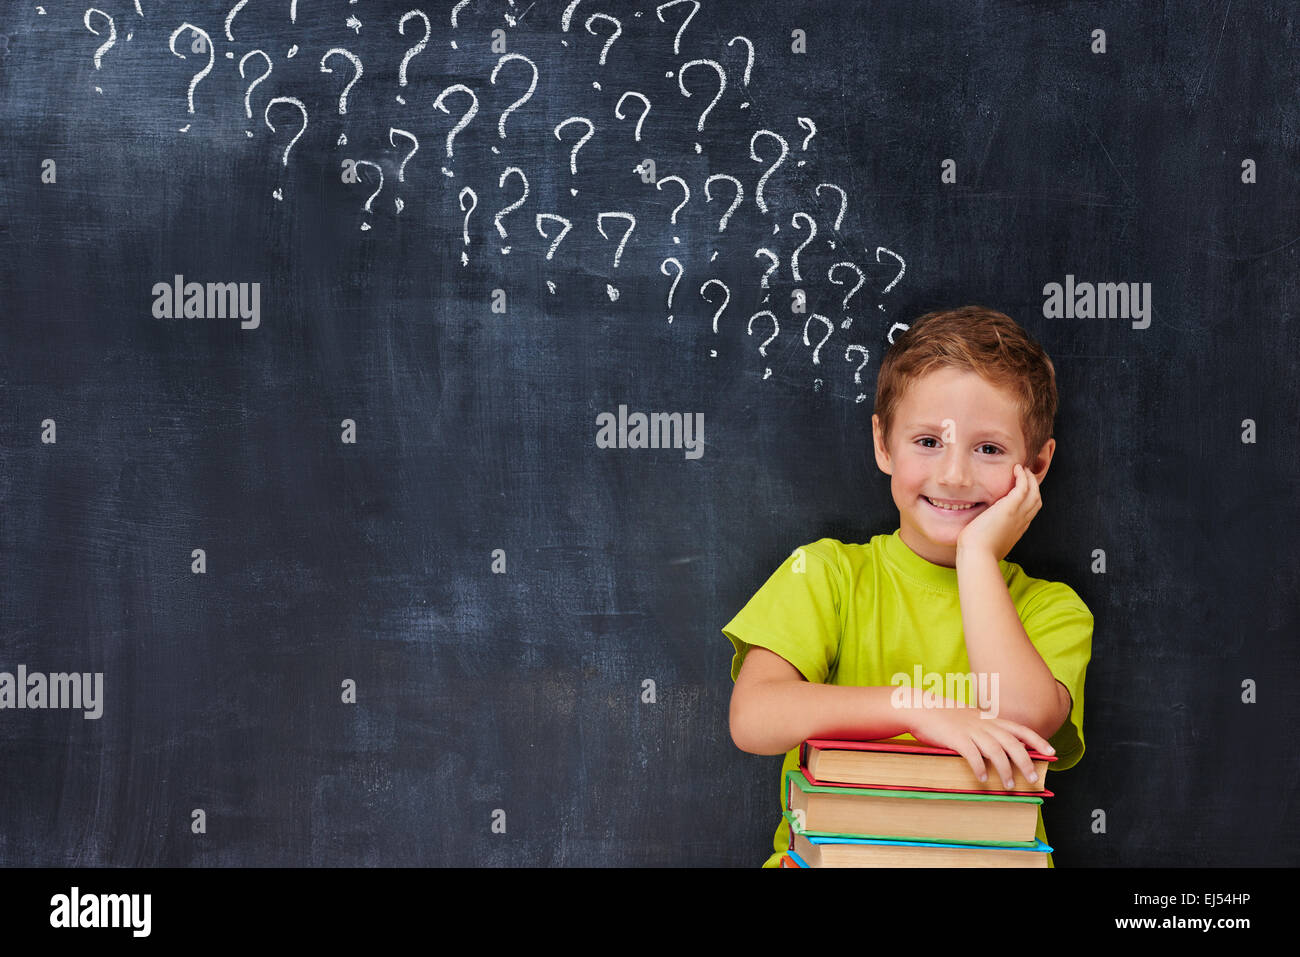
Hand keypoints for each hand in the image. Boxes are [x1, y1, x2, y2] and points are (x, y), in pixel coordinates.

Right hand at [900, 690, 1054, 788]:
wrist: (921, 707)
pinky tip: (982, 779)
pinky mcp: (956, 738)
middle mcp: (983, 724)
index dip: (1037, 740)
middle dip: (1025, 762)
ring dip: (1004, 770)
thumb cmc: (944, 715)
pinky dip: (979, 768)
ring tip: (1007, 786)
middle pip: (1011, 743)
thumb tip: (1001, 743)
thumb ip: (985, 727)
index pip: (1019, 729)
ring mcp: (970, 730)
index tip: (1051, 751)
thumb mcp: (970, 717)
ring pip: (995, 751)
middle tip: (1032, 779)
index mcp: (989, 719)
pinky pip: (972, 755)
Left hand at [956, 463, 1041, 561]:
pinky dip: (1023, 476)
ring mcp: (1018, 514)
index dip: (1028, 499)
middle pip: (1036, 500)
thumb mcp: (988, 544)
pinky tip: (1016, 468)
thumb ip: (989, 536)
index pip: (1029, 512)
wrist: (977, 555)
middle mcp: (1021, 522)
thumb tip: (980, 536)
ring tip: (1022, 469)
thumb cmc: (977, 553)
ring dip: (1029, 478)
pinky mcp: (1010, 508)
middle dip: (1033, 486)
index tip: (1022, 491)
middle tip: (1025, 475)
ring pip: (1033, 492)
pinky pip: (1023, 487)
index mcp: (1017, 530)